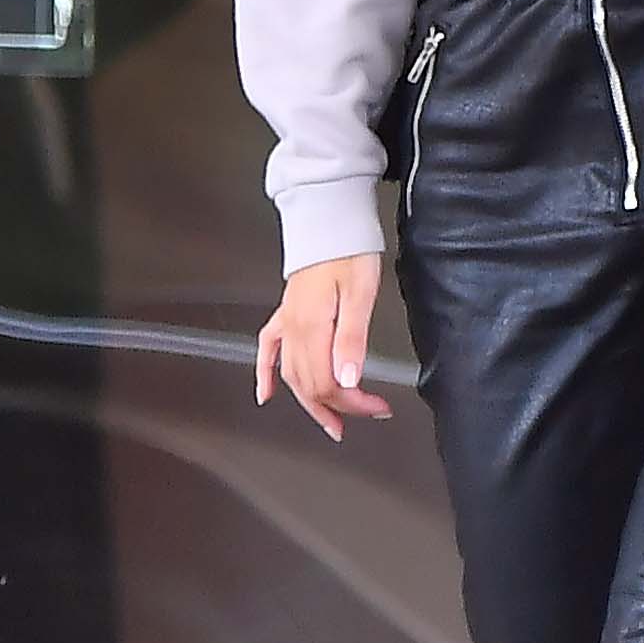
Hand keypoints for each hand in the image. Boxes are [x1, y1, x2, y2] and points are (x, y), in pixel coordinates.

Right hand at [256, 255, 389, 441]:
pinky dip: (265, 374)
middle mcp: (294, 329)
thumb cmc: (348, 251)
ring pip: (292, 375)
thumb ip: (352, 340)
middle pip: (311, 384)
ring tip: (330, 420)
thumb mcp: (360, 294)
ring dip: (311, 402)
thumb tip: (349, 380)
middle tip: (364, 417)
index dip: (353, 403)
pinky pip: (267, 350)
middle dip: (338, 407)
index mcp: (312, 327)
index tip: (378, 407)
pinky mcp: (286, 313)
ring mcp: (287, 322)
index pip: (328, 383)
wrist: (330, 221)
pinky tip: (265, 393)